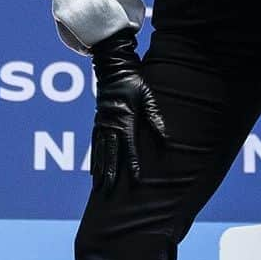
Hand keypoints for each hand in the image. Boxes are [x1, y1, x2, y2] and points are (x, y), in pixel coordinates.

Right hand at [89, 30, 165, 192]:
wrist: (113, 68)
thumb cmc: (134, 82)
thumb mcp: (149, 98)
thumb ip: (155, 119)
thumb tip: (168, 138)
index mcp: (125, 120)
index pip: (130, 147)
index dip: (134, 164)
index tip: (137, 180)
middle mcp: (111, 125)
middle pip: (110, 155)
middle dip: (110, 174)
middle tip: (108, 192)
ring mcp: (102, 124)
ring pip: (100, 153)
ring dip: (99, 171)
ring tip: (99, 188)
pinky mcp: (98, 122)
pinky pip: (95, 145)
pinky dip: (94, 160)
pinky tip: (93, 171)